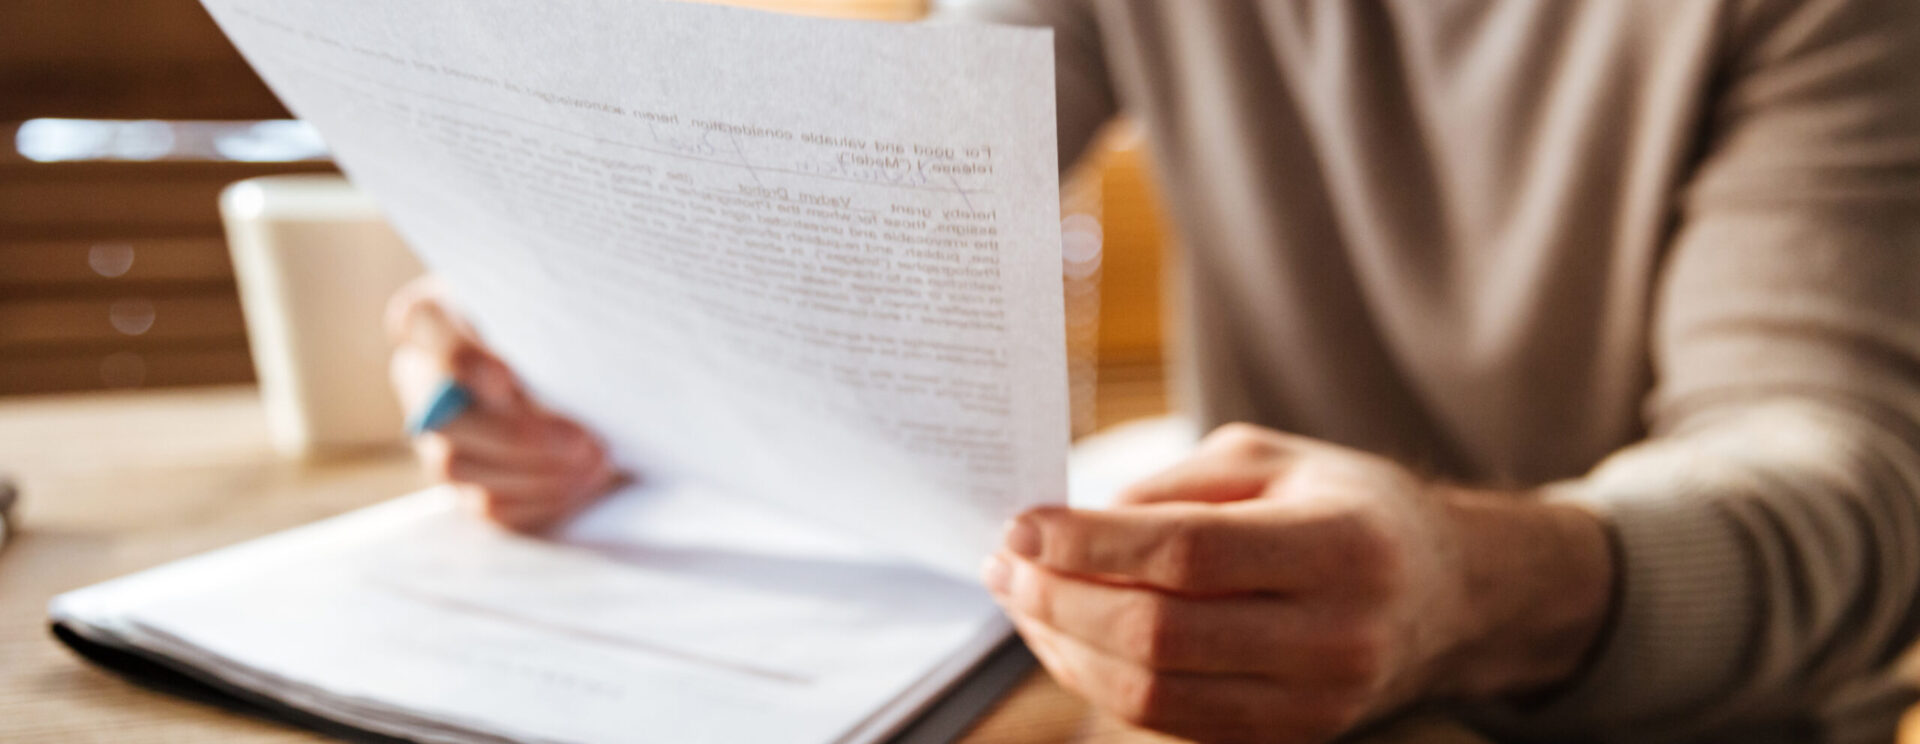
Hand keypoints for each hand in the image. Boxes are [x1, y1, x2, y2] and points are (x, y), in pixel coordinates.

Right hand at [386, 276, 617, 530]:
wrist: (585, 366)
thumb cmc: (570, 321)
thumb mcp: (564, 306)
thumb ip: (557, 319)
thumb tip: (581, 357)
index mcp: (436, 317)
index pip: (421, 321)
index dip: (459, 357)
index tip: (506, 381)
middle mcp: (422, 377)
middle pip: (445, 415)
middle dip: (518, 435)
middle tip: (581, 441)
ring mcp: (439, 434)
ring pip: (461, 466)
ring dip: (535, 472)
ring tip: (596, 463)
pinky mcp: (468, 481)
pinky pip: (489, 504)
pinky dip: (539, 499)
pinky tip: (583, 484)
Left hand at [985, 424, 1614, 742]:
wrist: (1451, 593)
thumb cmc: (1349, 507)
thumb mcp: (1274, 460)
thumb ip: (1175, 488)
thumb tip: (1069, 527)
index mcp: (1340, 545)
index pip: (1189, 555)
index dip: (1091, 545)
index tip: (1022, 525)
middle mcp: (1336, 635)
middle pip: (1161, 634)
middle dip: (1060, 601)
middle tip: (1006, 563)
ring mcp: (1317, 703)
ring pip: (1156, 696)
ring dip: (1067, 650)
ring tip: (1023, 601)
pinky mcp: (1291, 738)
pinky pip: (1173, 722)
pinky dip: (1104, 684)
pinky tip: (1068, 640)